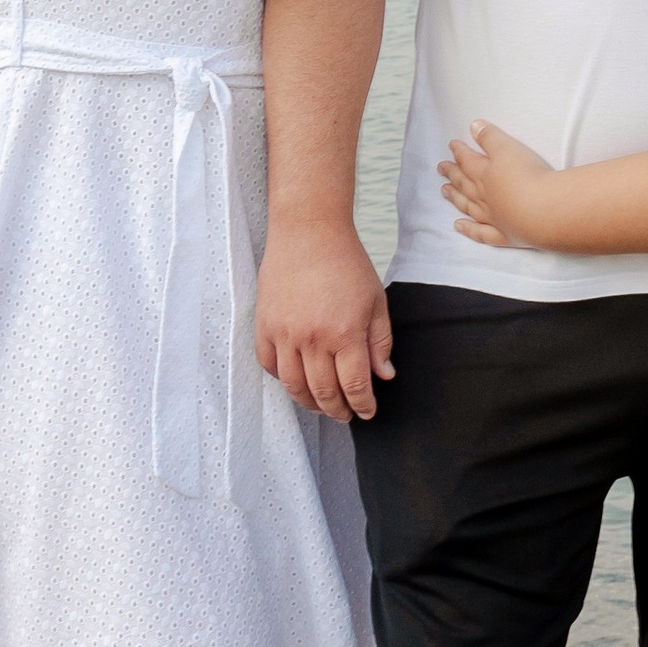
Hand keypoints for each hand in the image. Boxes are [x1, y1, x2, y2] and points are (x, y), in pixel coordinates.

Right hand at [255, 215, 393, 422]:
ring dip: (309, 403)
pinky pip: (269, 365)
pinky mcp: (265, 325)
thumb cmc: (345, 262)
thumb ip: (380, 342)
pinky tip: (296, 380)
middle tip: (346, 415)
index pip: (354, 386)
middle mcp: (312, 338)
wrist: (308, 231)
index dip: (362, 405)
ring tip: (321, 405)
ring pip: (294, 386)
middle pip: (323, 392)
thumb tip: (382, 376)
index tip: (367, 412)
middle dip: (337, 410)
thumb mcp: (375, 301)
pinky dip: (283, 379)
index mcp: (345, 333)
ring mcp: (284, 333)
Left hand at [440, 121, 552, 247]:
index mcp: (486, 174)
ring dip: (456, 197)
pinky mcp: (504, 235)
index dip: (459, 152)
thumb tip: (474, 126)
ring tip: (445, 191)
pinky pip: (481, 233)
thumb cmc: (528, 176)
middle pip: (465, 183)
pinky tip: (459, 226)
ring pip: (469, 206)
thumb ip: (490, 137)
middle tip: (441, 168)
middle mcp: (485, 196)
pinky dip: (469, 229)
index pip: (468, 160)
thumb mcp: (508, 148)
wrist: (544, 211)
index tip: (452, 146)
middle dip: (453, 174)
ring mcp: (493, 217)